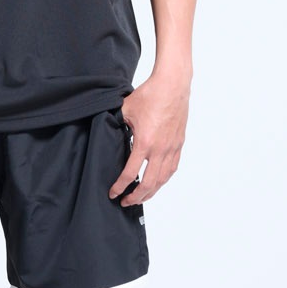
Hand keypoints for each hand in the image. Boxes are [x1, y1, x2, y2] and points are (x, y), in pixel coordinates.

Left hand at [108, 71, 190, 206]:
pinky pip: (172, 168)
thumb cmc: (150, 95)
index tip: (113, 193)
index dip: (120, 187)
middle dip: (136, 196)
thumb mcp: (125, 110)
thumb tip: (107, 134)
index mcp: (144, 142)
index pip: (130, 173)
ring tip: (140, 196)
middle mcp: (160, 149)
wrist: (173, 85)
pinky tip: (157, 182)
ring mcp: (172, 148)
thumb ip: (116, 125)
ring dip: (151, 192)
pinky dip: (163, 180)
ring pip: (162, 179)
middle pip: (149, 183)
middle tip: (125, 202)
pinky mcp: (179, 144)